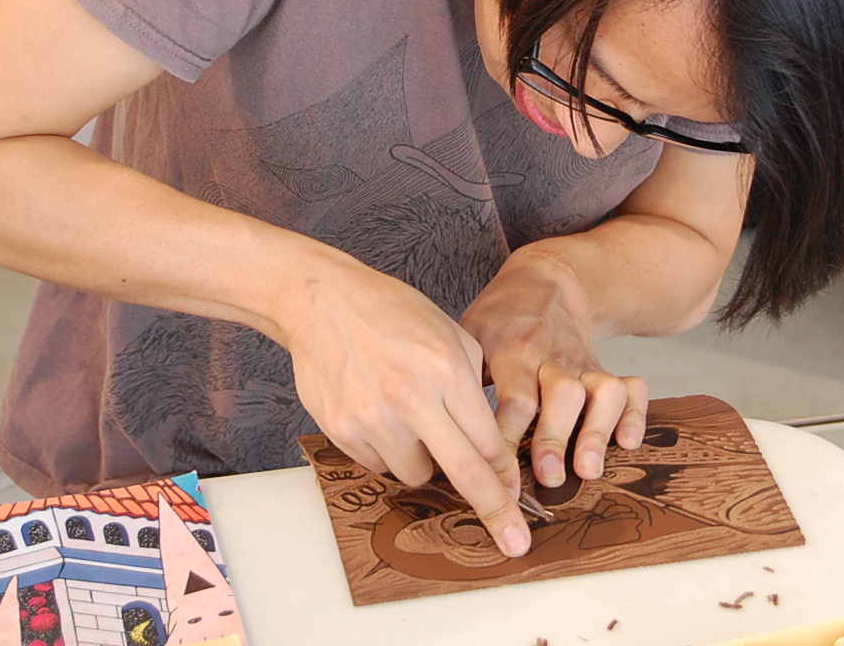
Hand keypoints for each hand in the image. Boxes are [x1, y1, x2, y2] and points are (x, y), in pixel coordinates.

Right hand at [281, 247, 531, 555]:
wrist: (323, 301)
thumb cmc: (393, 313)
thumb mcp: (451, 335)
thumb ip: (476, 389)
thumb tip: (492, 448)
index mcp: (446, 369)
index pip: (488, 440)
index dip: (505, 476)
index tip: (519, 502)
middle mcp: (410, 397)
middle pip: (463, 471)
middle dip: (494, 510)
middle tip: (514, 541)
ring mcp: (372, 417)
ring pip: (415, 475)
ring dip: (424, 462)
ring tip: (413, 422)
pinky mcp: (342, 429)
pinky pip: (378, 464)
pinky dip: (388, 451)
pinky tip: (382, 415)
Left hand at [459, 248, 648, 488]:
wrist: (546, 281)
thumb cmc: (499, 320)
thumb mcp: (470, 337)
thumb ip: (461, 383)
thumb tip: (437, 440)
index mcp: (514, 351)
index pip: (513, 398)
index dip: (508, 438)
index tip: (499, 479)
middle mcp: (553, 358)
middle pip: (561, 395)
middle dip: (555, 436)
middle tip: (548, 478)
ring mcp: (584, 363)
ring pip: (603, 391)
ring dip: (597, 431)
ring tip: (588, 470)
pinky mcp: (606, 368)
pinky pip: (632, 388)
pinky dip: (636, 415)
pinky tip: (629, 443)